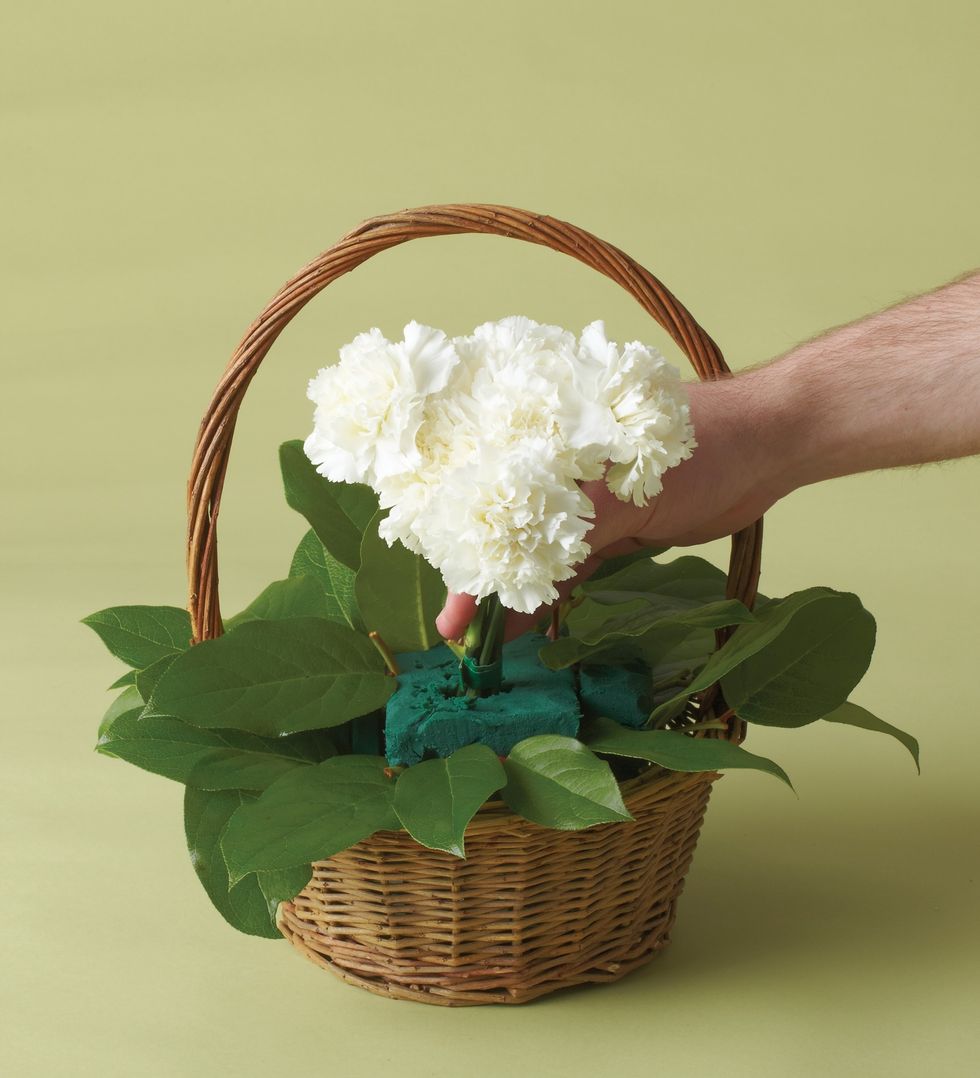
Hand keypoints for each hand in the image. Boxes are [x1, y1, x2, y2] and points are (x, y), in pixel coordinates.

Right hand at [435, 376, 790, 641]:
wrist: (767, 447)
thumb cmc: (698, 446)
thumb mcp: (633, 483)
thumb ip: (580, 522)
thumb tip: (523, 562)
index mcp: (552, 440)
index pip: (491, 494)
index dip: (466, 547)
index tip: (452, 600)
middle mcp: (558, 468)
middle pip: (507, 527)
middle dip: (481, 577)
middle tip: (456, 633)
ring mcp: (586, 502)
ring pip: (538, 552)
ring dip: (515, 593)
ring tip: (481, 640)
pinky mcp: (614, 528)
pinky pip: (572, 566)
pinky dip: (551, 594)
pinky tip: (525, 626)